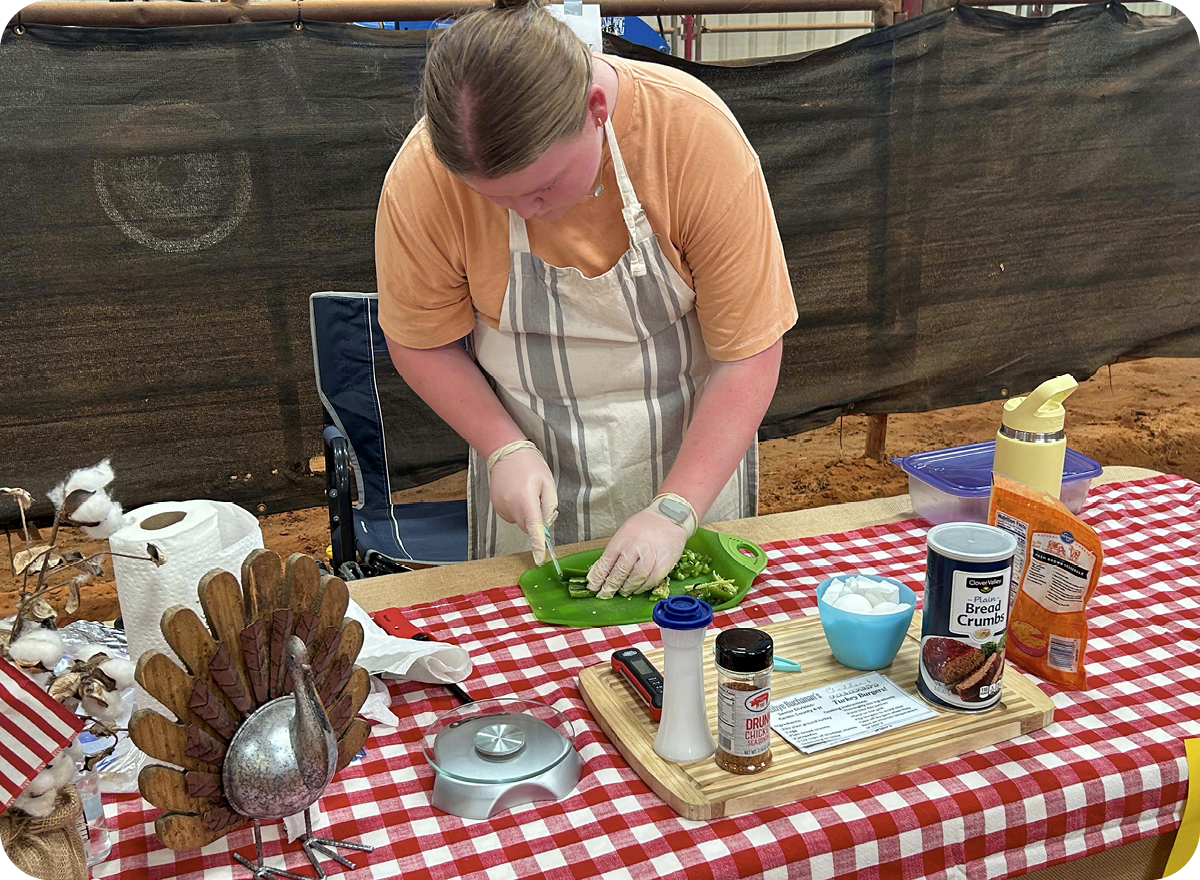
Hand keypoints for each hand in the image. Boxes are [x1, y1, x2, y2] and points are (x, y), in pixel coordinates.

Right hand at [487, 444, 557, 563]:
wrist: (506, 452)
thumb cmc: (529, 465)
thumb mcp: (547, 483)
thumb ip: (549, 506)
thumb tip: (546, 525)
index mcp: (526, 500)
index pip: (533, 528)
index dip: (537, 544)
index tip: (539, 558)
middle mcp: (511, 506)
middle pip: (527, 526)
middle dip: (535, 520)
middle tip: (539, 500)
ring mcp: (501, 507)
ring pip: (519, 521)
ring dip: (526, 513)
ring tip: (525, 492)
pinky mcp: (496, 506)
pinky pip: (511, 516)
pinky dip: (517, 510)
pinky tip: (517, 493)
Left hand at [587, 505, 688, 597]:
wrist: (670, 516)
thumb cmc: (645, 525)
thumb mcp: (625, 532)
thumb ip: (614, 551)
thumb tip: (601, 570)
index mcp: (623, 538)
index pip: (607, 561)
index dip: (598, 576)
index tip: (593, 586)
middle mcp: (636, 546)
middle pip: (620, 571)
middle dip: (611, 586)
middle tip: (605, 594)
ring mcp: (651, 554)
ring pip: (636, 577)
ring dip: (627, 588)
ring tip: (622, 591)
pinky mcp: (664, 562)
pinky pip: (652, 580)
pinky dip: (643, 587)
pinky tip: (638, 588)